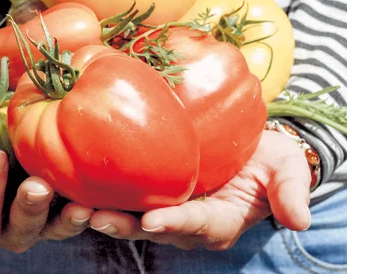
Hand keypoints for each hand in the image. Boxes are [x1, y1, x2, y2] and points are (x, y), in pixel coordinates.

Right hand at [0, 150, 93, 254]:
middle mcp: (9, 230)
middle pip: (17, 233)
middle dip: (26, 210)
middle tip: (35, 185)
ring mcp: (41, 223)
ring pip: (52, 230)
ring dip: (62, 218)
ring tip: (76, 202)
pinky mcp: (66, 210)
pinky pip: (77, 217)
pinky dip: (85, 211)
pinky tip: (93, 199)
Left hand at [89, 130, 311, 250]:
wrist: (252, 148)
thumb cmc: (270, 160)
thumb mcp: (288, 170)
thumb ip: (291, 192)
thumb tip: (300, 220)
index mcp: (221, 221)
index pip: (197, 225)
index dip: (176, 224)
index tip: (153, 221)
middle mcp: (189, 222)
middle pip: (154, 228)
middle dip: (126, 225)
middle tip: (97, 218)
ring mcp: (168, 207)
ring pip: (132, 216)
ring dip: (106, 212)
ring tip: (77, 206)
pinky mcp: (153, 189)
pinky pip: (127, 194)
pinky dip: (103, 191)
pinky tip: (78, 180)